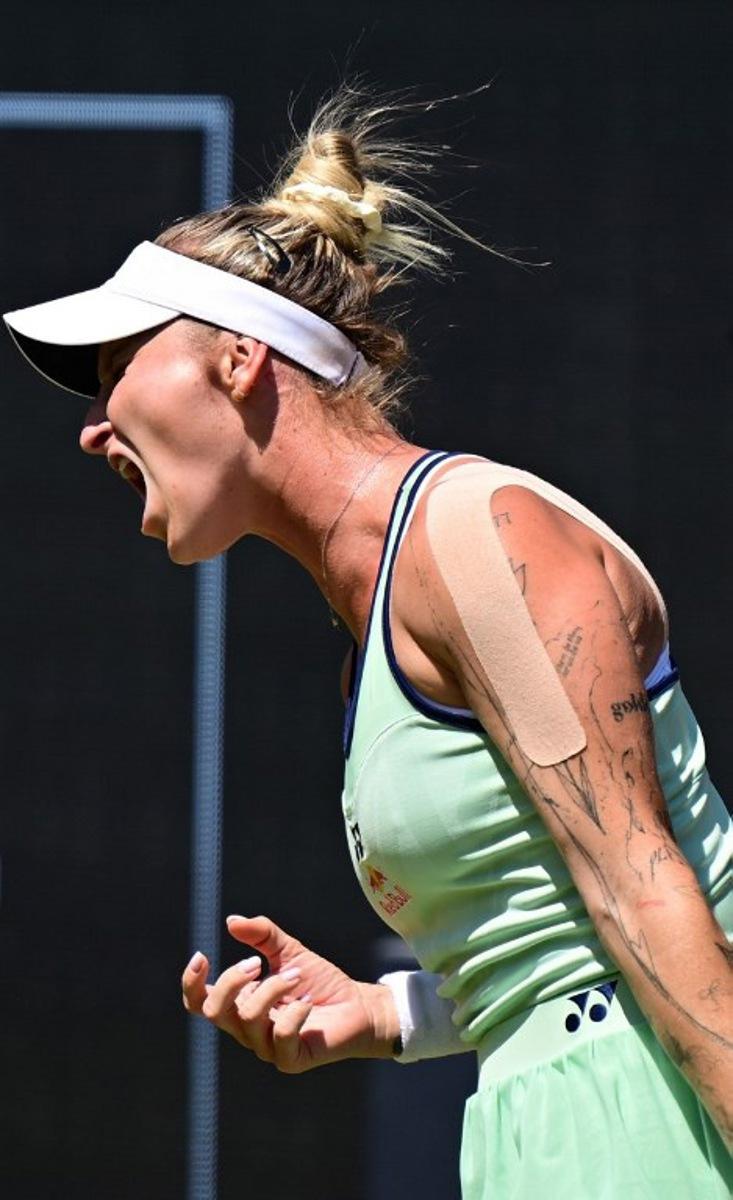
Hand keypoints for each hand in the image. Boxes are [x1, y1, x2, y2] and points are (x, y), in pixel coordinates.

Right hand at [181, 914, 399, 1072]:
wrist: (358, 1005)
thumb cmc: (319, 981)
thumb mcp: (289, 951)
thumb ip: (262, 934)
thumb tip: (231, 921)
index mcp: (240, 1004)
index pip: (200, 1004)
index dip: (191, 984)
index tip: (202, 955)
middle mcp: (247, 1029)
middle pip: (215, 1011)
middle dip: (232, 981)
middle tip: (256, 963)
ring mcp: (267, 1047)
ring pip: (249, 1019)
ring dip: (274, 988)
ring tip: (298, 975)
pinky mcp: (290, 1059)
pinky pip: (280, 1035)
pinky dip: (295, 1012)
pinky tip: (309, 1001)